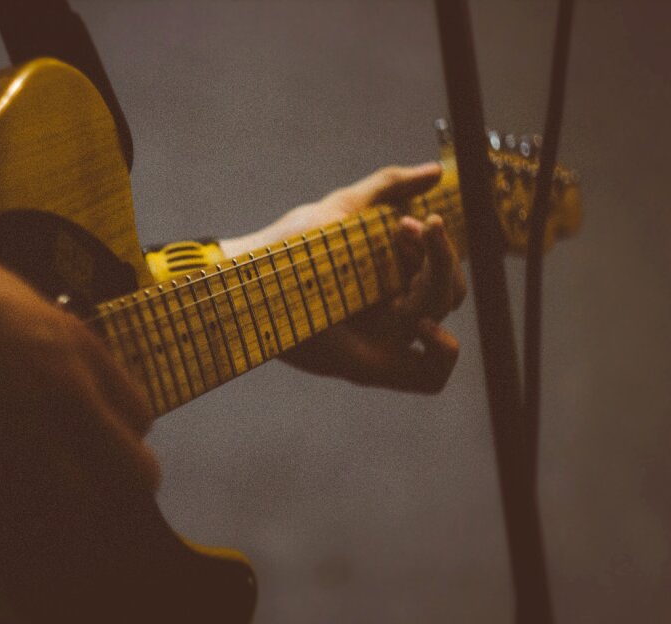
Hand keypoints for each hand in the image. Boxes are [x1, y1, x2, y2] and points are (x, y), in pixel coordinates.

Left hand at [221, 163, 466, 392]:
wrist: (250, 275)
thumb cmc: (292, 244)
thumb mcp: (342, 208)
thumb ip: (389, 187)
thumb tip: (437, 171)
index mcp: (390, 276)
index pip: (442, 269)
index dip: (439, 246)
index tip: (412, 221)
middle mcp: (391, 309)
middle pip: (449, 292)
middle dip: (441, 257)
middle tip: (405, 228)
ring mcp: (382, 340)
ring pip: (439, 318)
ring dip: (439, 280)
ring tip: (402, 252)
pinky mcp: (369, 367)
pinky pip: (429, 378)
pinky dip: (443, 353)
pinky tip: (424, 327)